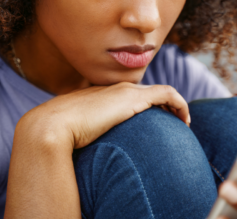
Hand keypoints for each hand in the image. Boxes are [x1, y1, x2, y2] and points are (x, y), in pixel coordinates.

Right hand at [18, 82, 189, 148]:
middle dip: (163, 105)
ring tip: (183, 122)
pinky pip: (168, 94)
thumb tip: (82, 148)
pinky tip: (184, 120)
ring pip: (160, 91)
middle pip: (147, 92)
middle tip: (174, 123)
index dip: (146, 106)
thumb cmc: (59, 134)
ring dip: (174, 105)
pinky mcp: (135, 98)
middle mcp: (115, 89)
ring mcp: (125, 91)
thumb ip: (83, 133)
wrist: (52, 126)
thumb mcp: (73, 131)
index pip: (130, 96)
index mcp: (102, 95)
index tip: (154, 123)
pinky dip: (179, 103)